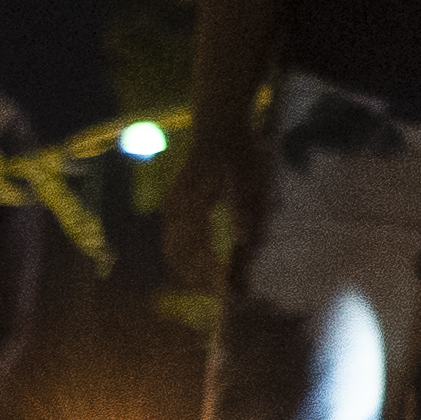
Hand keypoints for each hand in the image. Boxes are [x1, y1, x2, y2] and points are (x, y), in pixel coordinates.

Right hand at [158, 130, 255, 295]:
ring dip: (185, 268)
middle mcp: (177, 208)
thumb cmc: (237, 150)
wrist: (217, 124)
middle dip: (195, 277)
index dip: (208, 274)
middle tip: (214, 295)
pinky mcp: (174, 203)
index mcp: (194, 204)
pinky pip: (171, 236)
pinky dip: (180, 253)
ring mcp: (173, 205)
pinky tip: (192, 260)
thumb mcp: (249, 177)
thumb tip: (248, 243)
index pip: (197, 249)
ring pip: (172, 246)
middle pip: (179, 253)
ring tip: (202, 284)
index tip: (222, 293)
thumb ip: (247, 209)